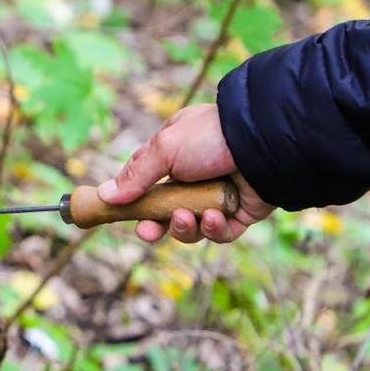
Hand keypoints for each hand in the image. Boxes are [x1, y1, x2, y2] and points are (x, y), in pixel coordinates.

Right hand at [97, 104, 273, 242]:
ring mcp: (218, 196)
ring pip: (192, 228)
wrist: (264, 144)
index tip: (124, 215)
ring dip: (185, 228)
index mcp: (176, 155)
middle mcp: (196, 177)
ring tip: (188, 217)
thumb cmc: (211, 137)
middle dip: (156, 225)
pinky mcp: (241, 214)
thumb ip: (135, 176)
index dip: (135, 203)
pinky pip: (221, 233)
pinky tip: (213, 218)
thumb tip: (105, 195)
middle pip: (167, 213)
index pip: (148, 185)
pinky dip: (213, 230)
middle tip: (148, 232)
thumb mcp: (164, 150)